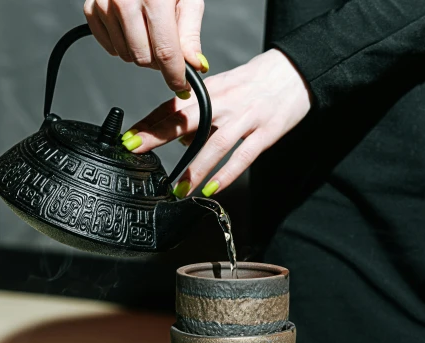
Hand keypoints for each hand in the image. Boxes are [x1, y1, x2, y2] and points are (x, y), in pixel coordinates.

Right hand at [83, 0, 207, 92]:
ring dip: (140, 52)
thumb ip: (190, 33)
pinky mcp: (92, 8)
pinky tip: (131, 28)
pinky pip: (109, 47)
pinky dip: (122, 44)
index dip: (175, 76)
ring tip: (149, 31)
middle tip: (166, 47)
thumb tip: (195, 65)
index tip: (183, 87)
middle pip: (143, 59)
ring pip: (125, 56)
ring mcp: (104, 4)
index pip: (165, 53)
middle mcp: (125, 1)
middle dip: (158, 61)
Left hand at [122, 49, 312, 196]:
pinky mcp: (266, 132)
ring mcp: (246, 118)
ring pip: (215, 144)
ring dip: (194, 167)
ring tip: (178, 188)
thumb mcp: (224, 91)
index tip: (128, 137)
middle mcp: (225, 102)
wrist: (297, 71)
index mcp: (211, 91)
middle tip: (136, 149)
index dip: (149, 122)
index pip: (173, 105)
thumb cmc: (256, 83)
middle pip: (186, 119)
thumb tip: (179, 139)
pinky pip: (243, 157)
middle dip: (158, 134)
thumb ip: (200, 114)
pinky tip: (212, 189)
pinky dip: (226, 174)